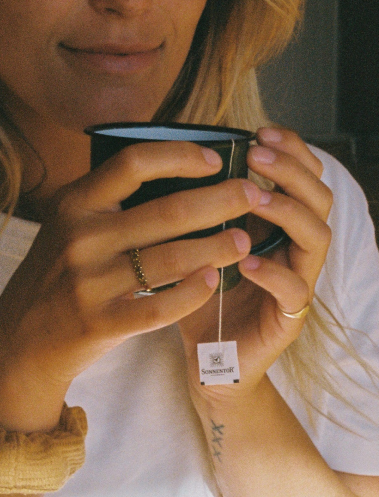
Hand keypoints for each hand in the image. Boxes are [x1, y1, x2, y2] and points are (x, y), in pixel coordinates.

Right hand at [0, 139, 264, 431]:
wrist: (20, 342)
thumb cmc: (55, 278)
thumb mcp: (65, 228)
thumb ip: (106, 200)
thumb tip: (178, 169)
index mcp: (72, 205)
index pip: (134, 163)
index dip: (181, 155)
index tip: (216, 158)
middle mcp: (80, 239)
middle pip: (167, 211)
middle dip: (221, 200)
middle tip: (252, 195)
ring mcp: (90, 283)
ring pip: (173, 259)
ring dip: (217, 247)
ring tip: (243, 240)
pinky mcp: (102, 322)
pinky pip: (162, 305)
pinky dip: (194, 291)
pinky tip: (214, 280)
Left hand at [176, 126, 332, 407]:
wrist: (206, 365)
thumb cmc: (200, 302)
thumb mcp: (197, 246)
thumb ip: (200, 211)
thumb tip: (175, 163)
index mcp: (279, 229)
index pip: (304, 177)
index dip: (291, 150)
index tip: (259, 131)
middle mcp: (296, 252)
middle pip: (320, 198)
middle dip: (291, 170)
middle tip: (257, 154)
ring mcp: (298, 285)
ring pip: (316, 237)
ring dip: (286, 211)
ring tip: (254, 198)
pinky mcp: (288, 321)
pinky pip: (295, 290)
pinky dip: (272, 271)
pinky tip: (247, 259)